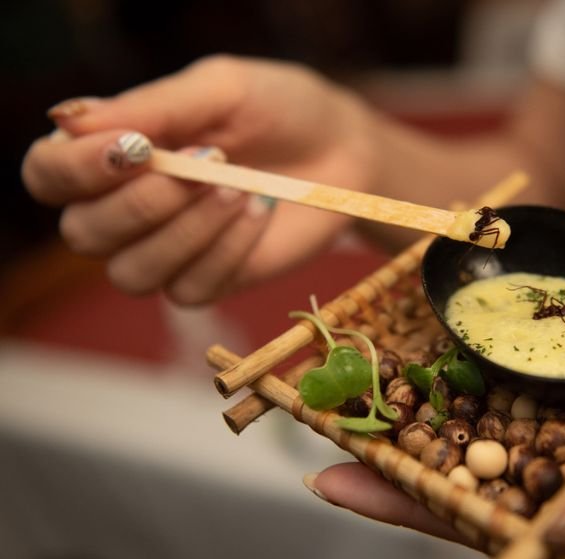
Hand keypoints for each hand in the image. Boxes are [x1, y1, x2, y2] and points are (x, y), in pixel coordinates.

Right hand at [22, 55, 376, 303]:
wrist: (342, 150)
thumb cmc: (277, 109)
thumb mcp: (219, 89)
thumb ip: (151, 108)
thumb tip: (68, 120)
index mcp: (112, 154)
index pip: (49, 176)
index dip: (77, 169)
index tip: (136, 148)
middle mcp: (126, 209)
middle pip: (85, 234)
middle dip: (143, 203)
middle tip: (206, 163)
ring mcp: (168, 251)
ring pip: (133, 273)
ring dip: (186, 230)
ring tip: (238, 186)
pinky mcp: (211, 280)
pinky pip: (191, 288)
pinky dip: (227, 249)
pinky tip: (259, 209)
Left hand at [308, 325, 564, 553]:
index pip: (492, 511)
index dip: (414, 502)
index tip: (335, 480)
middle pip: (481, 443)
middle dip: (407, 426)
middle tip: (326, 398)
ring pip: (508, 384)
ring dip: (446, 367)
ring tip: (373, 345)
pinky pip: (552, 334)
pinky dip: (509, 321)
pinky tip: (465, 301)